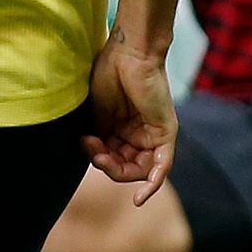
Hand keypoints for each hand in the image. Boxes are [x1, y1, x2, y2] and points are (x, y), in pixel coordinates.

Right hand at [84, 32, 178, 201]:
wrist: (128, 53)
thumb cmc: (110, 73)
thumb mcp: (97, 113)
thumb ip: (97, 136)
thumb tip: (89, 155)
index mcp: (123, 130)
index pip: (112, 158)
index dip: (97, 157)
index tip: (84, 139)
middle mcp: (140, 135)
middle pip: (124, 167)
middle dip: (104, 163)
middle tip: (91, 146)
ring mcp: (154, 136)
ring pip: (138, 170)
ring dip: (116, 169)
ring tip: (101, 152)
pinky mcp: (166, 135)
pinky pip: (161, 168)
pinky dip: (151, 185)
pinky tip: (138, 198)